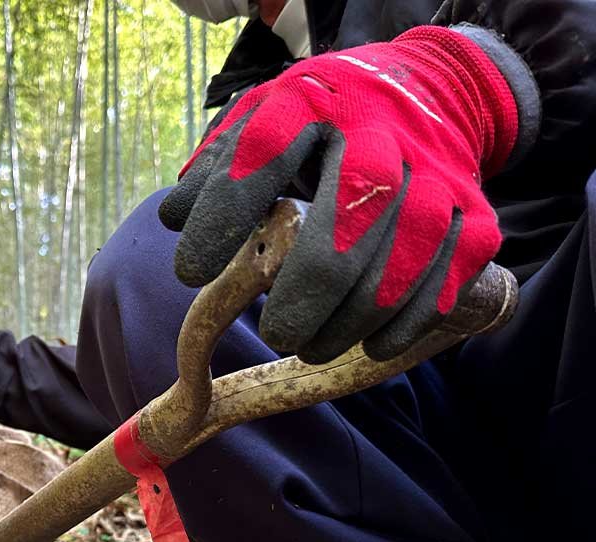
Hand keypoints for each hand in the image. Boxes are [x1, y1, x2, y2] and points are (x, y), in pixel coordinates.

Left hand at [159, 26, 526, 362]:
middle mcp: (383, 142)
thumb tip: (173, 220)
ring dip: (340, 331)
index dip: (220, 222)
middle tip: (275, 333)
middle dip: (297, 307)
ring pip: (386, 286)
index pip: (260, 162)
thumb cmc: (327, 122)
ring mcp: (436, 187)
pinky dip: (391, 333)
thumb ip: (216, 166)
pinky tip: (363, 341)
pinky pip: (432, 299)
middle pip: (336, 248)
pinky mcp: (473, 226)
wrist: (435, 95)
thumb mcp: (265, 119)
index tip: (188, 273)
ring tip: (308, 343)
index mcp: (318, 105)